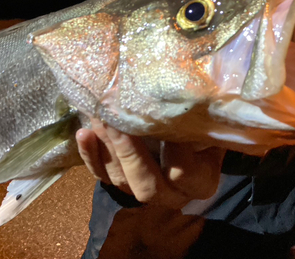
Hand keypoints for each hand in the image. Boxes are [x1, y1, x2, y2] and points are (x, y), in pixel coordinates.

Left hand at [76, 119, 225, 208]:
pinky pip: (102, 176)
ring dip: (107, 147)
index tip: (159, 116)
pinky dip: (90, 156)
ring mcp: (143, 190)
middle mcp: (172, 194)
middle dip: (128, 152)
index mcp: (200, 182)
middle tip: (115, 119)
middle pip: (147, 185)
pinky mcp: (121, 182)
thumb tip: (192, 100)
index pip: (182, 172)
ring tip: (98, 118)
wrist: (192, 136)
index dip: (170, 148)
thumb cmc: (205, 126)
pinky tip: (83, 133)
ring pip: (121, 180)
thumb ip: (203, 120)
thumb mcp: (211, 124)